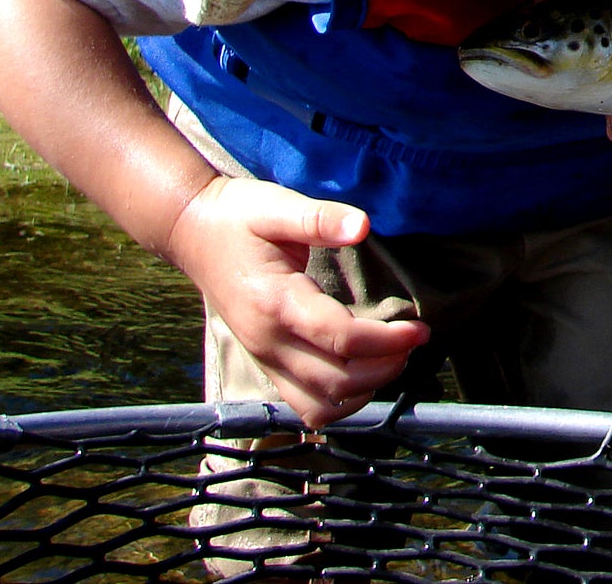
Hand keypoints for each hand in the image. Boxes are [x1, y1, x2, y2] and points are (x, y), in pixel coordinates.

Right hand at [166, 177, 429, 427]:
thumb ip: (320, 217)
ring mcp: (264, 358)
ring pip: (320, 404)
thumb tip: (363, 226)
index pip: (340, 338)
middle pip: (336, 380)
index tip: (419, 328)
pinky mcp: (265, 363)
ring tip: (394, 359)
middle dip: (385, 367)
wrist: (192, 233)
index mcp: (277, 302)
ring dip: (364, 390)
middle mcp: (268, 341)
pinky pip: (304, 405)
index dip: (387, 340)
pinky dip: (339, 402)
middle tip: (415, 341)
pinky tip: (363, 377)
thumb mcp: (278, 206)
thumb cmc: (238, 217)